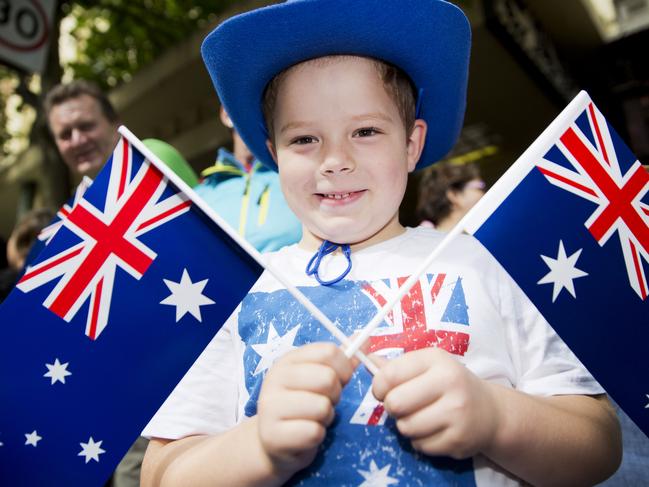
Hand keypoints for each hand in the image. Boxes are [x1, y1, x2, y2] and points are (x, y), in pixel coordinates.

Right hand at [256, 342, 356, 476]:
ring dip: (325, 417)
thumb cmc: (302, 405)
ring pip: (322, 407)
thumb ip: (341, 360)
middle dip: (334, 395)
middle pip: (327, 378)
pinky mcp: (272, 435)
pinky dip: (316, 436)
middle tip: (323, 401)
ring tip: (312, 418)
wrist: (274, 442)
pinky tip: (304, 434)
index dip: (343, 368)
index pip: (328, 352)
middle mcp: (275, 378)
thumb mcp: (318, 378)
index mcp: (287, 360)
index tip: (340, 380)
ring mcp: (270, 406)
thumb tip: (365, 338)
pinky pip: (313, 432)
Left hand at [372, 347, 501, 458]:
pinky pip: (420, 445)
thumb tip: (365, 360)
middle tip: (403, 406)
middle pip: (394, 404)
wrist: (490, 411)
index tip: (384, 390)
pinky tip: (434, 430)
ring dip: (406, 425)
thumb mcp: (426, 366)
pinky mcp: (458, 439)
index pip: (389, 375)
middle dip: (392, 408)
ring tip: (420, 417)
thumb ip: (395, 366)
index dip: (378, 387)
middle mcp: (449, 382)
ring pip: (405, 427)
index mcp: (436, 359)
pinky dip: (421, 440)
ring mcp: (456, 412)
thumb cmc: (449, 384)